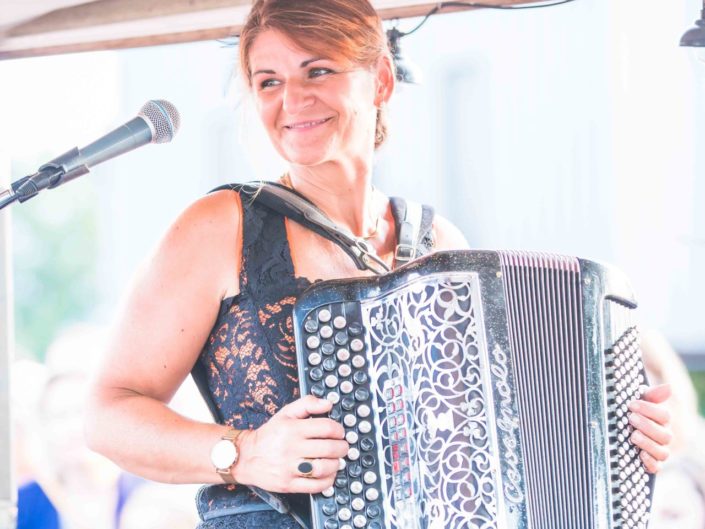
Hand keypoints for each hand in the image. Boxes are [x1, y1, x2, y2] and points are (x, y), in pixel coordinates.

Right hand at [234, 395, 348, 492]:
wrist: (246, 457)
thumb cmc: (270, 434)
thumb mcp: (286, 413)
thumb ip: (308, 404)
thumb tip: (329, 403)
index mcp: (292, 429)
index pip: (326, 428)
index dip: (339, 430)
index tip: (340, 432)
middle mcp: (291, 448)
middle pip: (329, 449)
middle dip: (342, 447)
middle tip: (342, 447)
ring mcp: (289, 468)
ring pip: (324, 468)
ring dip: (336, 464)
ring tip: (336, 460)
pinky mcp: (288, 485)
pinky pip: (316, 486)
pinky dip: (328, 480)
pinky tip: (328, 473)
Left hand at [628, 384, 671, 473]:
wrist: (617, 429)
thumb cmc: (630, 413)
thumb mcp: (638, 401)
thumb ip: (652, 395)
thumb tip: (669, 387)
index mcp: (661, 421)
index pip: (664, 416)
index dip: (649, 410)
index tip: (631, 404)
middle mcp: (662, 436)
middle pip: (665, 435)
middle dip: (647, 426)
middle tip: (630, 418)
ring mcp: (657, 451)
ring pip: (662, 452)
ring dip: (648, 443)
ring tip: (633, 435)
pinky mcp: (650, 465)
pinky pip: (656, 468)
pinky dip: (650, 462)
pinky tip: (640, 454)